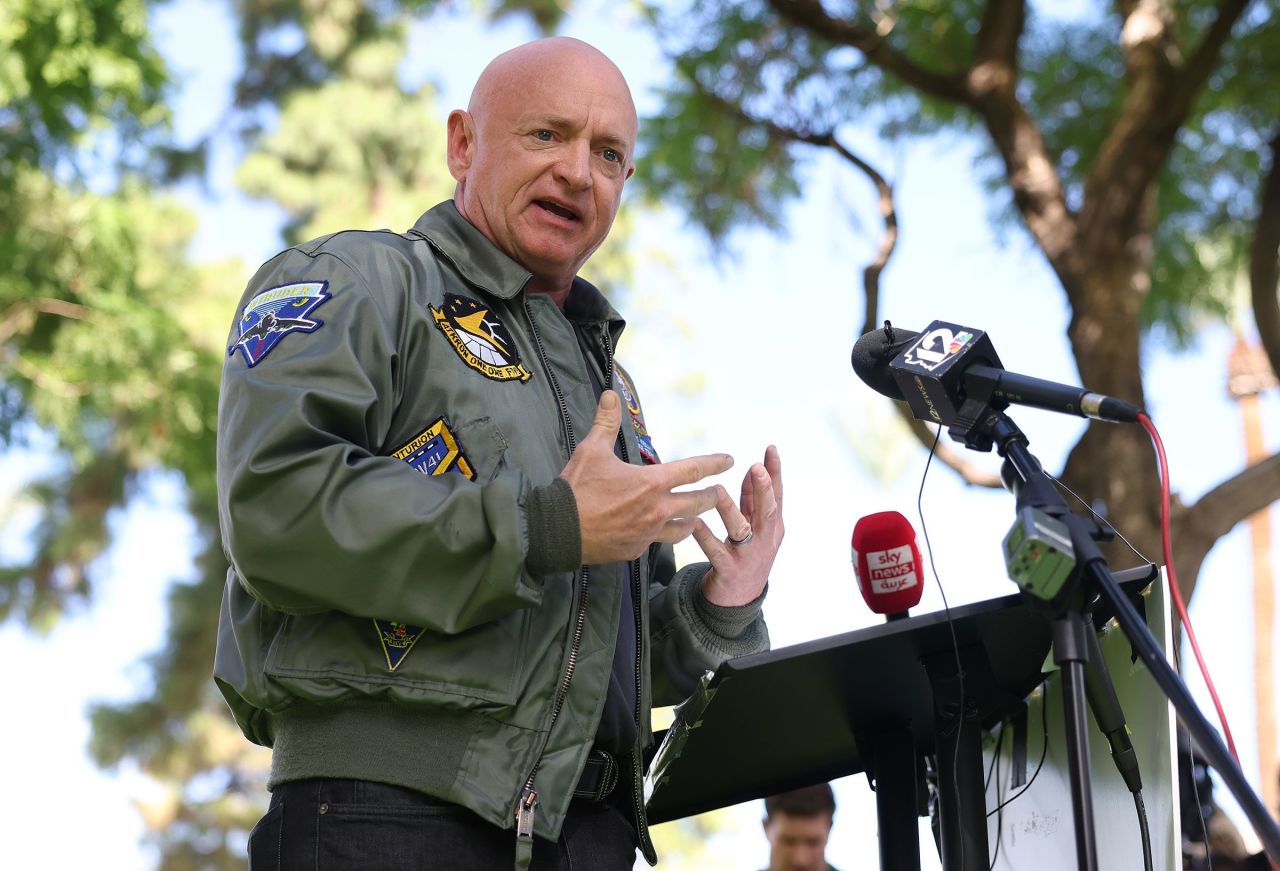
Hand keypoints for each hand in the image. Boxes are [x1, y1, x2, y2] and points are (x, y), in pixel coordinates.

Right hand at [561, 390, 733, 564]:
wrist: (558, 530)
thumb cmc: (576, 489)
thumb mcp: (591, 450)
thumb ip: (606, 422)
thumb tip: (610, 395)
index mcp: (652, 482)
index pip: (694, 470)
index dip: (715, 463)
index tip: (729, 460)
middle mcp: (657, 510)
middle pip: (699, 504)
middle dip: (712, 497)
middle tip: (719, 493)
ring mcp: (648, 533)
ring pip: (684, 529)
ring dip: (692, 520)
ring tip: (695, 517)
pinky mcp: (636, 550)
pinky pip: (656, 543)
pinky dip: (661, 535)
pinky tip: (657, 532)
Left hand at [693, 445, 782, 605]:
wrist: (739, 599)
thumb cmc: (747, 553)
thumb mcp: (754, 526)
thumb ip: (752, 500)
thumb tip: (753, 470)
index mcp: (773, 526)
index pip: (778, 495)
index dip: (775, 472)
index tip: (770, 449)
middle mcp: (764, 539)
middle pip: (767, 512)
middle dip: (763, 490)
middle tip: (756, 468)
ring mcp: (748, 556)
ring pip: (741, 530)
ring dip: (729, 509)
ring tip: (716, 491)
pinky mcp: (729, 570)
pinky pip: (715, 551)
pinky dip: (705, 536)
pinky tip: (695, 523)